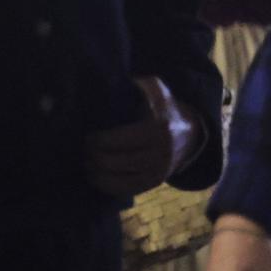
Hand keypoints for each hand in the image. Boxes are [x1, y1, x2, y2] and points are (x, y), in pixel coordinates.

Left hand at [83, 77, 197, 196]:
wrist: (191, 133)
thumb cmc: (163, 108)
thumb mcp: (155, 90)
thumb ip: (137, 84)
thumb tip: (110, 81)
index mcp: (158, 129)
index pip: (118, 140)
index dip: (97, 140)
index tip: (85, 135)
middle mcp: (160, 153)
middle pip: (115, 161)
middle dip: (92, 156)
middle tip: (80, 148)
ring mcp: (159, 171)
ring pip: (118, 178)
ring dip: (96, 171)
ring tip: (84, 162)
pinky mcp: (155, 183)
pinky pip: (127, 189)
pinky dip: (107, 185)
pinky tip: (93, 176)